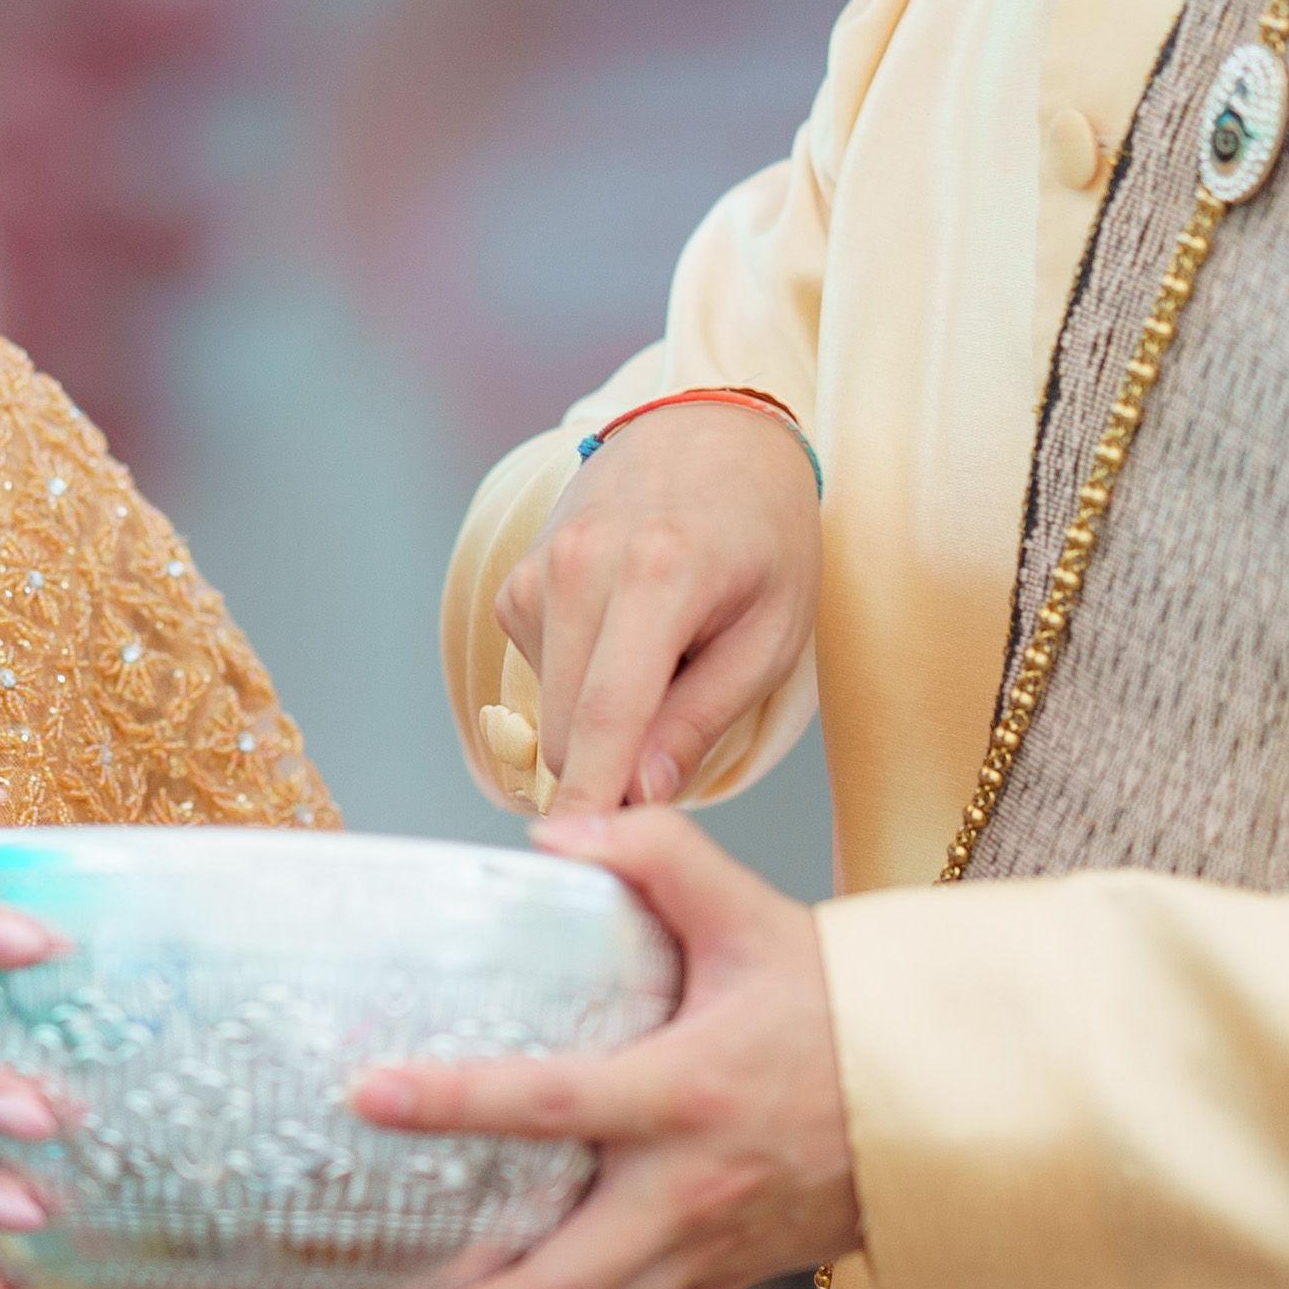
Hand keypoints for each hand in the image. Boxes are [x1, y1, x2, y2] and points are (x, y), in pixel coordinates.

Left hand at [325, 806, 859, 1288]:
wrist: (942, 1100)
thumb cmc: (839, 1005)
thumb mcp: (753, 912)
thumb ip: (656, 856)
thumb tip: (550, 834)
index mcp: (688, 1091)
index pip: (554, 1103)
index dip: (457, 1101)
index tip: (366, 1095)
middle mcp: (687, 1193)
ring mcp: (700, 1255)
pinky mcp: (712, 1288)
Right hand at [493, 395, 819, 816]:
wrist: (708, 430)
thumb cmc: (762, 534)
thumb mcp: (772, 631)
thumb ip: (704, 716)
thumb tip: (643, 793)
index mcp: (658, 576)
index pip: (606, 715)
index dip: (593, 796)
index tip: (581, 858)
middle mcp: (580, 568)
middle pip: (566, 727)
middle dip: (612, 763)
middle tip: (682, 736)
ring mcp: (537, 570)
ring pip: (548, 707)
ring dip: (599, 715)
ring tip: (663, 655)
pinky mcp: (515, 581)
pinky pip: (540, 672)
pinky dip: (580, 677)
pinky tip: (625, 631)